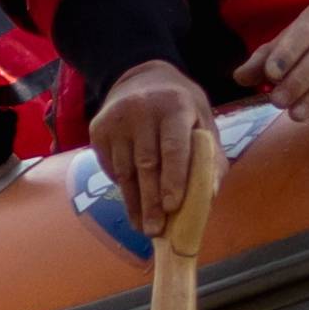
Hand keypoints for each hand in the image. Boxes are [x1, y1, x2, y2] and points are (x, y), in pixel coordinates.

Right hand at [92, 63, 219, 235]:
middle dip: (150, 202)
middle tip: (155, 231)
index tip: (172, 207)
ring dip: (134, 202)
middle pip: (146, 163)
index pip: (173, 146)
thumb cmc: (180, 108)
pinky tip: (132, 203)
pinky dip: (122, 188)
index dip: (173, 178)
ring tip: (143, 226)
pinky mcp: (98, 129)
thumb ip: (210, 156)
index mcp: (175, 105)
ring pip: (124, 170)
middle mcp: (142, 109)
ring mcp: (116, 119)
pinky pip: (110, 167)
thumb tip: (210, 194)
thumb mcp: (203, 121)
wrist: (140, 78)